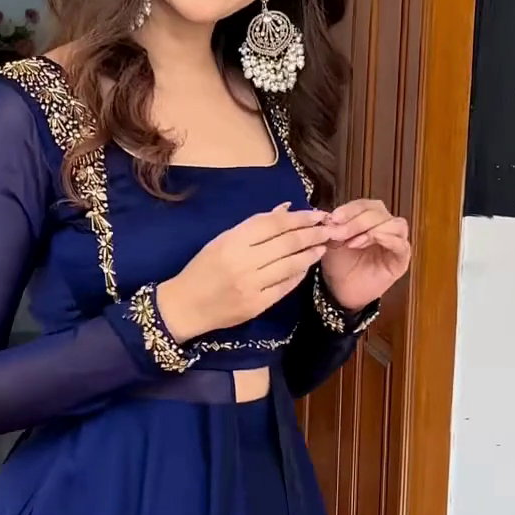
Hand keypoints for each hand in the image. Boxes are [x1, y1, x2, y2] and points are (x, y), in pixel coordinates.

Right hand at [156, 203, 330, 342]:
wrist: (185, 305)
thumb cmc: (202, 268)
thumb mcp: (222, 240)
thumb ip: (254, 226)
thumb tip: (285, 209)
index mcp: (232, 241)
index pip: (273, 224)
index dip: (299, 217)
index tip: (316, 214)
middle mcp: (243, 261)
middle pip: (287, 242)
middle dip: (312, 233)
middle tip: (329, 228)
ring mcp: (251, 285)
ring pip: (290, 264)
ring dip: (310, 253)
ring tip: (322, 246)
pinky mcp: (257, 305)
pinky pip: (285, 287)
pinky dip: (298, 274)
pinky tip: (307, 266)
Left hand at [320, 198, 410, 310]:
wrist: (342, 291)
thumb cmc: (340, 264)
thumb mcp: (332, 242)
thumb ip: (334, 228)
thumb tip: (330, 216)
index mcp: (369, 218)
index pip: (364, 205)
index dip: (350, 209)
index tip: (333, 218)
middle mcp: (385, 226)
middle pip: (379, 212)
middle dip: (357, 220)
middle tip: (340, 233)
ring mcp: (396, 242)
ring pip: (394, 224)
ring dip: (371, 228)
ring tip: (352, 242)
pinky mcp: (402, 259)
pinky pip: (401, 244)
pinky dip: (387, 239)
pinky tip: (369, 242)